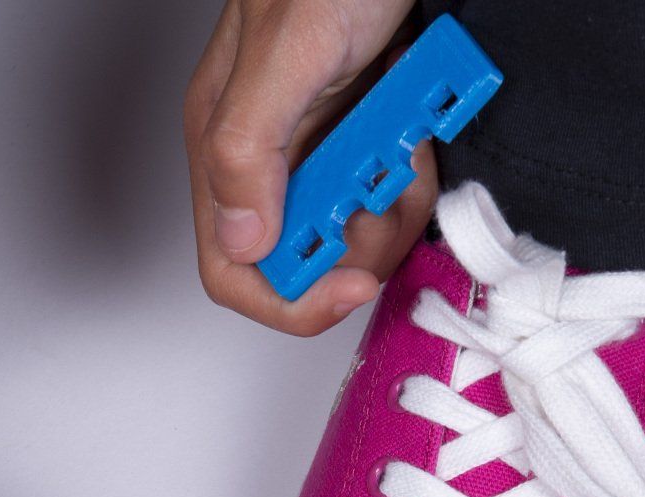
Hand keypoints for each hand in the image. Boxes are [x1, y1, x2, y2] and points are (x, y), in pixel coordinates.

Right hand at [185, 0, 429, 334]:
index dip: (291, 295)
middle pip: (305, 256)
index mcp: (227, 147)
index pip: (236, 267)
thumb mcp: (289, 53)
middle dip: (360, 243)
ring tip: (407, 149)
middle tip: (390, 195)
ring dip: (393, 204)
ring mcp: (315, 146)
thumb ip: (249, 149)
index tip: (349, 282)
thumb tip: (241, 238)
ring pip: (353, 229)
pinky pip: (387, 189)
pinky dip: (411, 172)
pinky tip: (418, 133)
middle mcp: (266, 156)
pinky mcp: (357, 132)